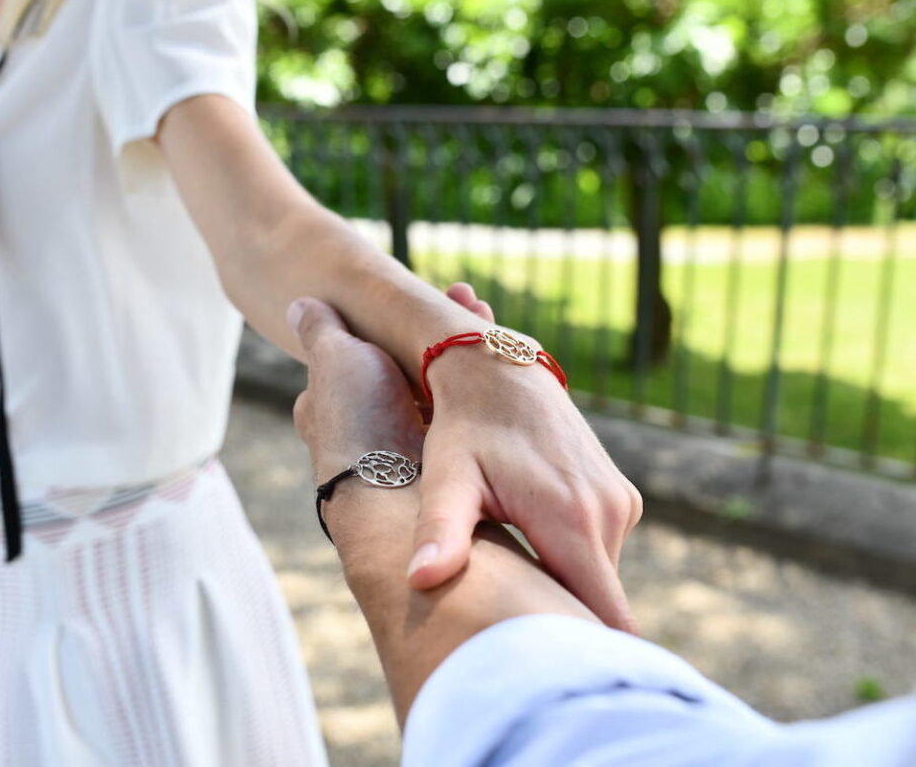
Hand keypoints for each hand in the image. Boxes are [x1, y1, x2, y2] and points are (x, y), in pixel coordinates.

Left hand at [290, 283, 492, 480]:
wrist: (401, 496)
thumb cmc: (358, 422)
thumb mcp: (333, 359)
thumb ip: (321, 330)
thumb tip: (299, 305)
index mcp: (331, 405)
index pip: (363, 352)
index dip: (392, 325)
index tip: (425, 299)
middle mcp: (366, 426)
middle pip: (405, 367)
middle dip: (438, 336)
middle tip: (474, 305)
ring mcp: (407, 444)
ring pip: (438, 387)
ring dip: (464, 354)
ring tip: (486, 319)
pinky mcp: (443, 462)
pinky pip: (462, 414)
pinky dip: (479, 387)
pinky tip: (501, 359)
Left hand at [414, 301, 641, 632]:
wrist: (498, 367)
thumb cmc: (465, 426)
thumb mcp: (448, 477)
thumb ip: (441, 529)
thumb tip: (419, 581)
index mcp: (571, 519)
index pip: (604, 614)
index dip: (587, 648)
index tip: (561, 670)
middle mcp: (609, 512)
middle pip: (597, 600)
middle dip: (564, 619)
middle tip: (519, 643)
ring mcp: (620, 501)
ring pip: (597, 574)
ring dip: (563, 584)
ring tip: (519, 593)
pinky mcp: (618, 494)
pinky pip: (599, 548)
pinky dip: (571, 558)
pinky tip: (532, 548)